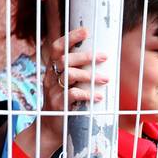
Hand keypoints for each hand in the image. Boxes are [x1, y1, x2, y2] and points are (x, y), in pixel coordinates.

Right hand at [38, 27, 109, 145]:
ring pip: (69, 75)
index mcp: (53, 70)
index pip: (56, 48)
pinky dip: (87, 94)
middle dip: (85, 56)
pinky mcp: (59, 105)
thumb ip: (79, 73)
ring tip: (106, 79)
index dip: (70, 38)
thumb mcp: (68, 85)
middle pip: (65, 60)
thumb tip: (102, 60)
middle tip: (104, 56)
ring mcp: (53, 91)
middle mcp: (51, 78)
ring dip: (89, 75)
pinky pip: (72, 95)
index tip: (86, 31)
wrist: (52, 127)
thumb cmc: (65, 103)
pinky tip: (99, 97)